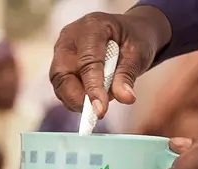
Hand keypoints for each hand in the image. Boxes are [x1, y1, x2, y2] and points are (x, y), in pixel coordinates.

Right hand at [49, 6, 171, 116]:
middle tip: (96, 113)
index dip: (92, 88)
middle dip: (77, 98)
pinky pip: (61, 87)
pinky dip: (74, 98)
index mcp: (92, 27)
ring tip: (98, 104)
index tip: (100, 111)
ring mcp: (61, 50)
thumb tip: (124, 98)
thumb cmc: (133, 39)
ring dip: (76, 100)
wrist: (128, 33)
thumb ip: (127, 75)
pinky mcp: (60, 64)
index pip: (87, 62)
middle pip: (62, 73)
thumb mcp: (138, 53)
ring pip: (59, 83)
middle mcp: (70, 37)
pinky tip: (91, 100)